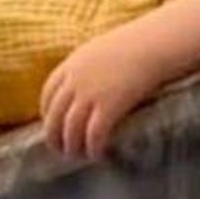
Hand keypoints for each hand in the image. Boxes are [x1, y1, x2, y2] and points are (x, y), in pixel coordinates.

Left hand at [40, 26, 173, 159]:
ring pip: (71, 129)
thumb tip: (85, 85)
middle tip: (61, 150)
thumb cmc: (133, 44)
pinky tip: (97, 154)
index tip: (53, 125)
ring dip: (72, 147)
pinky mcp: (109, 106)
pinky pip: (94, 134)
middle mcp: (75, 81)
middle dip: (54, 137)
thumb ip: (86, 67)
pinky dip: (93, 147)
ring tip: (78, 156)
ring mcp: (90, 94)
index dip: (47, 114)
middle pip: (54, 116)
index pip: (47, 95)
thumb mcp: (99, 50)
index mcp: (71, 65)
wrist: (153, 42)